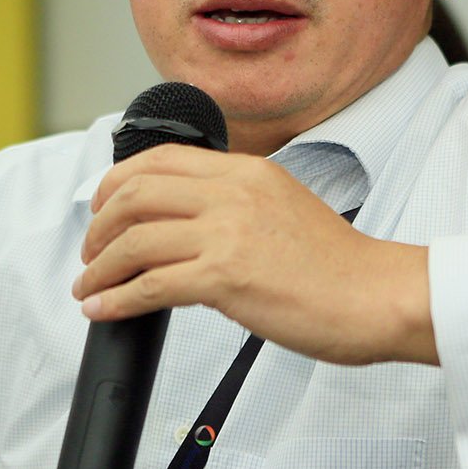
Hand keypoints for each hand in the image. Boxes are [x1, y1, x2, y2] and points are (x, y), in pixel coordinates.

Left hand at [72, 146, 437, 365]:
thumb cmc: (338, 266)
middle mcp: (233, 192)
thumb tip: (182, 225)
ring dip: (99, 267)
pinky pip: (151, 284)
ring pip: (135, 239)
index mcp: (247, 170)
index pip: (161, 159)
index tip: (102, 209)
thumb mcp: (282, 207)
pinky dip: (117, 298)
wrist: (378, 296)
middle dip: (99, 226)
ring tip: (89, 287)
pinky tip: (104, 309)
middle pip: (136, 193)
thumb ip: (234, 203)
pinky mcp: (227, 276)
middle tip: (91, 253)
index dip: (117, 183)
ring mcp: (228, 232)